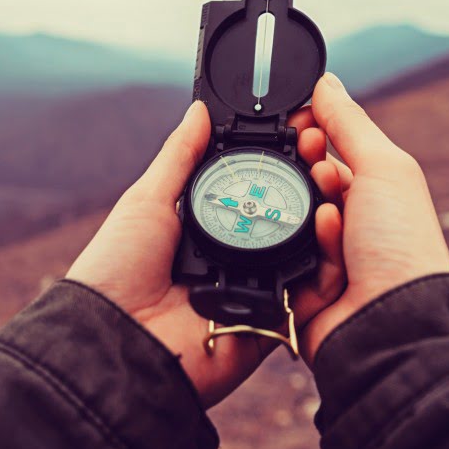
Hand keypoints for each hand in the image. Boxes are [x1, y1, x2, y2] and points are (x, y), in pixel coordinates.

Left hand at [67, 101, 343, 406]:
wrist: (112, 338)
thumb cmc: (116, 269)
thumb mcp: (147, 200)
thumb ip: (180, 155)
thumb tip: (200, 109)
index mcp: (208, 229)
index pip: (257, 190)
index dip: (281, 163)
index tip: (305, 130)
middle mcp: (236, 258)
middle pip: (289, 219)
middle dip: (314, 186)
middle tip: (327, 157)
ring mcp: (255, 291)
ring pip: (308, 254)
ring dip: (326, 220)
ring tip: (335, 183)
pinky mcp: (270, 324)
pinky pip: (310, 297)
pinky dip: (326, 267)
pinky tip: (332, 230)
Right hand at [298, 73, 448, 362]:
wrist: (393, 319)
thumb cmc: (403, 243)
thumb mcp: (382, 166)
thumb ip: (348, 122)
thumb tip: (325, 82)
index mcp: (372, 193)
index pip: (327, 153)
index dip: (312, 136)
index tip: (301, 125)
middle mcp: (350, 224)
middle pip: (302, 184)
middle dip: (306, 172)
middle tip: (315, 168)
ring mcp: (324, 258)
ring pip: (288, 220)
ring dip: (309, 215)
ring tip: (330, 218)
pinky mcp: (300, 289)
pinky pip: (281, 259)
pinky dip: (304, 252)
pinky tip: (325, 253)